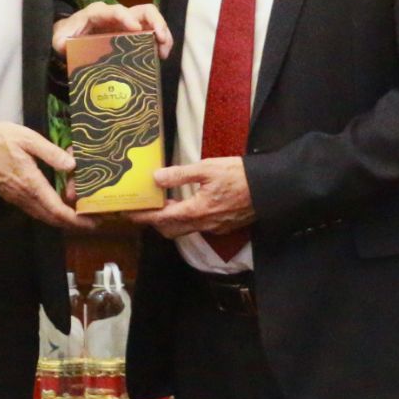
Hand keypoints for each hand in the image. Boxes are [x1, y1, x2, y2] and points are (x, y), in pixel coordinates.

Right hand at [0, 121, 93, 230]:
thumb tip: (72, 166)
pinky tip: (58, 206)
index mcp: (31, 184)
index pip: (57, 210)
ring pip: (43, 216)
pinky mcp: (11, 196)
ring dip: (62, 220)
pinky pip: (34, 210)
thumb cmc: (0, 139)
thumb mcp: (29, 139)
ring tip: (80, 216)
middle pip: (52, 219)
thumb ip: (51, 153)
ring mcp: (16, 199)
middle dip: (74, 224)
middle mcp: (24, 197)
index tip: (93, 222)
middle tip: (93, 222)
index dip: (77, 220)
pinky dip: (50, 213)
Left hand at [52, 1, 173, 56]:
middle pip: (142, 10)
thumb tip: (67, 47)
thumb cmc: (66, 35)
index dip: (127, 18)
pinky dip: (160, 42)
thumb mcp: (59, 39)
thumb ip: (60, 42)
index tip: (137, 30)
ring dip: (162, 33)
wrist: (70, 34)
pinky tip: (161, 55)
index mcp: (98, 13)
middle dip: (156, 22)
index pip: (116, 11)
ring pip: (152, 20)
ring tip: (164, 52)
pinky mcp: (133, 33)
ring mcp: (127, 23)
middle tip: (161, 40)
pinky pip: (151, 32)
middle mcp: (117, 14)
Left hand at [123, 157, 253, 239]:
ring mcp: (214, 228)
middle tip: (143, 209)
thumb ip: (180, 174)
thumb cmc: (239, 176)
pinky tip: (186, 206)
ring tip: (162, 205)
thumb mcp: (207, 168)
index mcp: (196, 211)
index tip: (129, 213)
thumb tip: (156, 178)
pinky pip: (198, 228)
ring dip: (170, 221)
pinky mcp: (224, 226)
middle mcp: (203, 224)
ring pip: (184, 230)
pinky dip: (186, 220)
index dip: (143, 217)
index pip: (161, 219)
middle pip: (170, 230)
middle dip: (154, 222)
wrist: (269, 188)